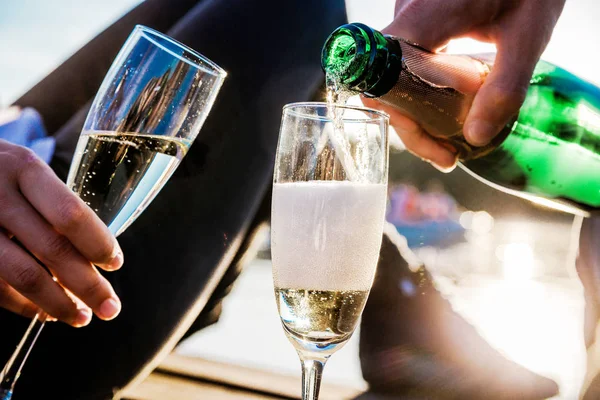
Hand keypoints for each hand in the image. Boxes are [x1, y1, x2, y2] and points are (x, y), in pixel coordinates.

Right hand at [0, 139, 122, 326]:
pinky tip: (45, 312)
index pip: (70, 214)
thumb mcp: (24, 170)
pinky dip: (24, 305)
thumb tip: (96, 257)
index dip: (97, 244)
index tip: (115, 264)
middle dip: (88, 285)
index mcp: (24, 169)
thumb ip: (54, 204)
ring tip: (81, 317)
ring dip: (58, 303)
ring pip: (24, 275)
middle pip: (53, 249)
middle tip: (111, 307)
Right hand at [367, 0, 565, 169]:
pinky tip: (449, 112)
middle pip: (387, 87)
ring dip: (418, 115)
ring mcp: (408, 20)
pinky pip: (406, 67)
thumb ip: (504, 87)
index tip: (438, 148)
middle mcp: (406, 17)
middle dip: (415, 128)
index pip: (387, 79)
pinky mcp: (416, 23)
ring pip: (395, 80)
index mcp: (425, 17)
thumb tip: (476, 137)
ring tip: (450, 142)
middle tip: (448, 156)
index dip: (405, 120)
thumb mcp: (528, 36)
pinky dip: (424, 95)